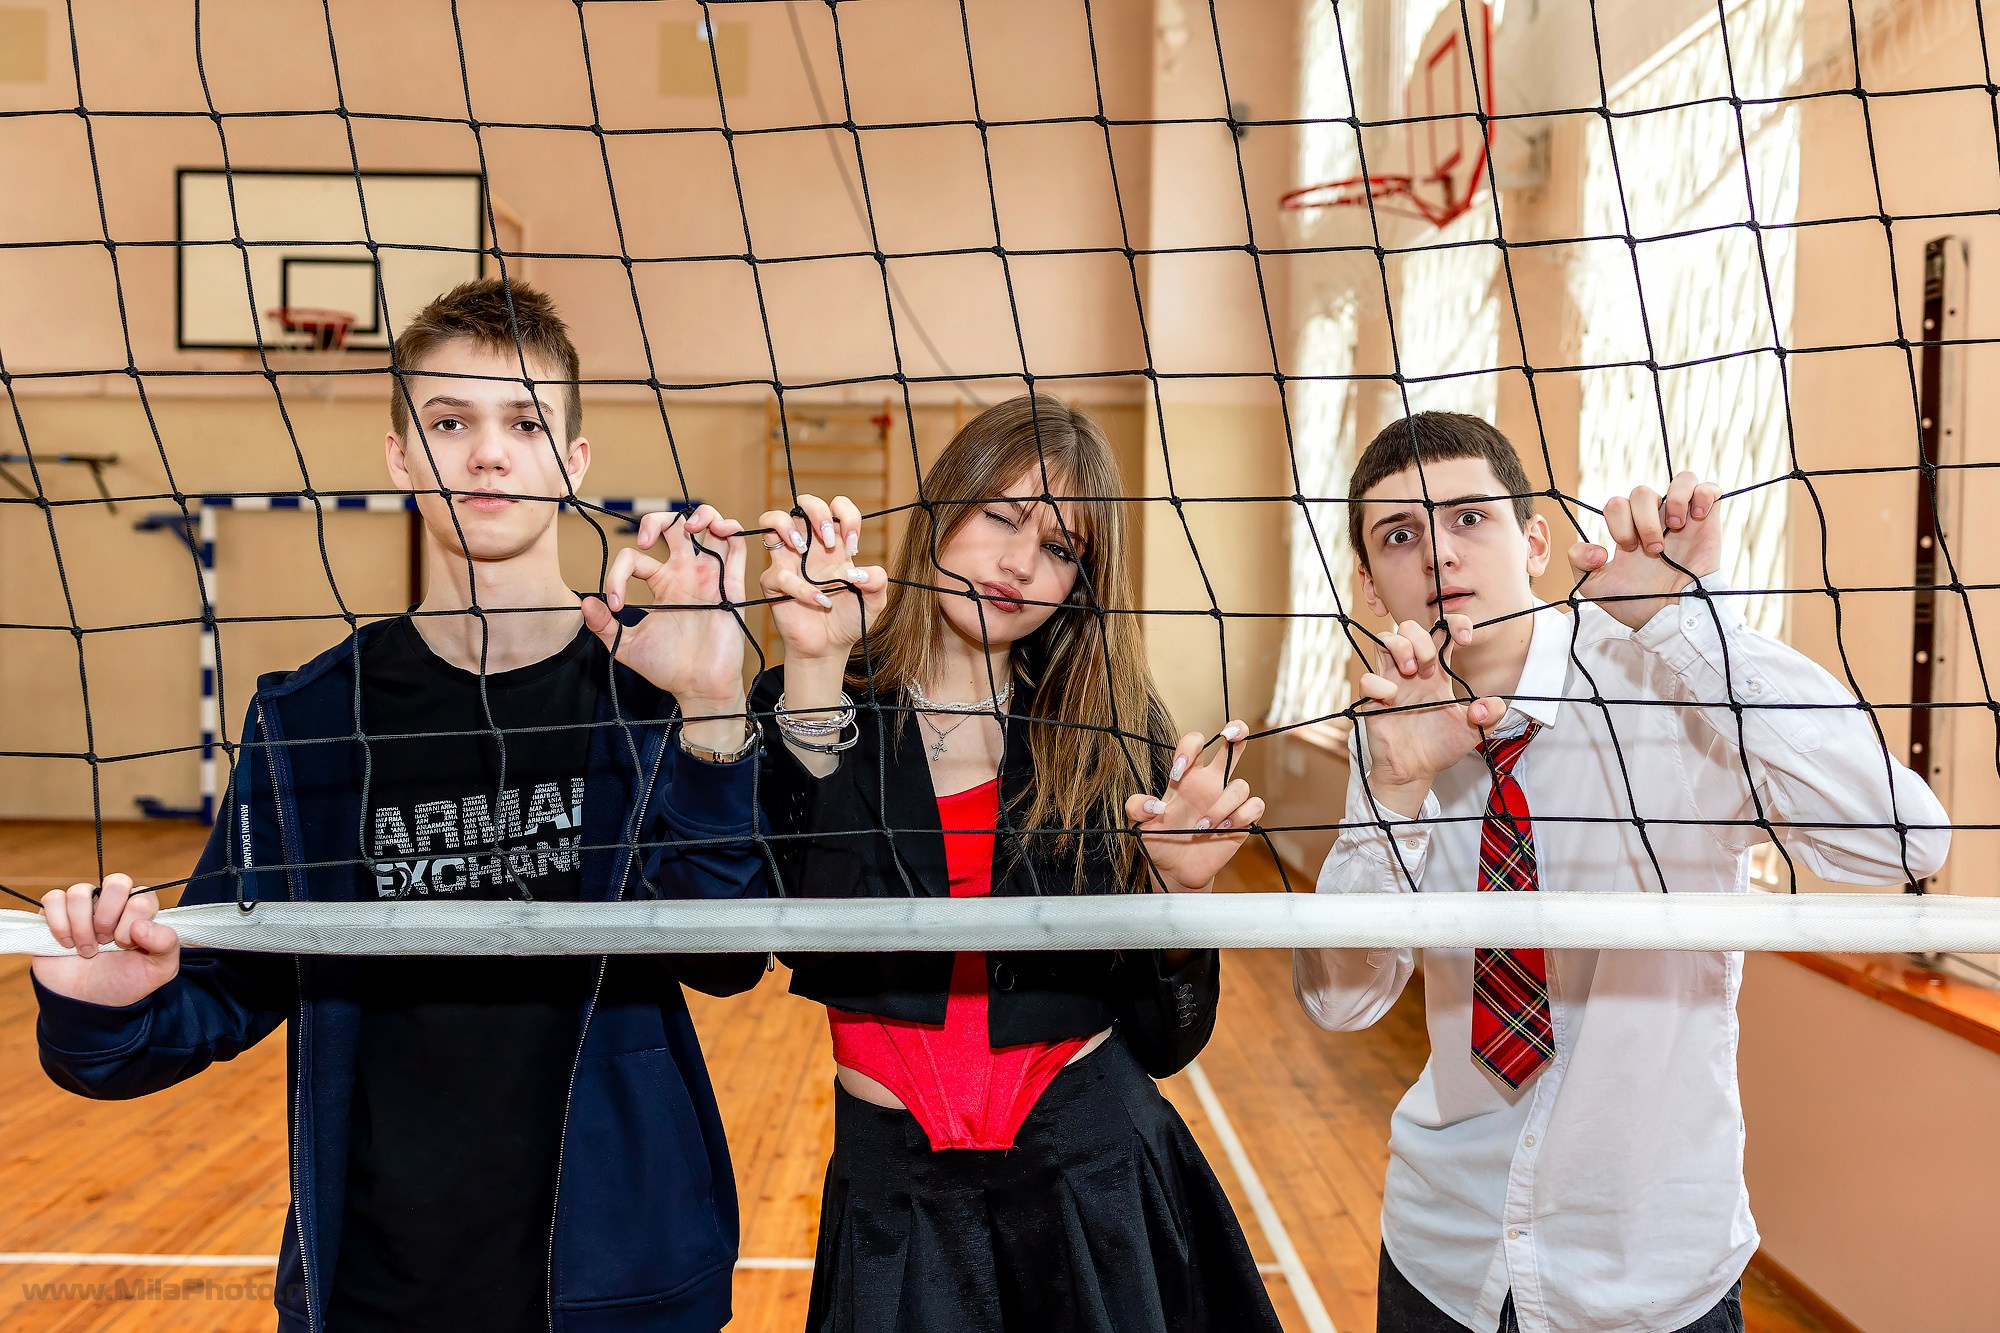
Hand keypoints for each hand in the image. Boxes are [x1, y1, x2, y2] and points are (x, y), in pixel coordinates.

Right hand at [31, 874, 180, 1008]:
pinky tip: (66, 944)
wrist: (88, 1004)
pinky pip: (53, 899)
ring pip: (80, 891)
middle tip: (106, 941)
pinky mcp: (55, 913)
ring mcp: (84, 906)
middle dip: (108, 917)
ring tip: (85, 949)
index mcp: (141, 912)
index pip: (142, 897)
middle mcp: (114, 904)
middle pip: (117, 882)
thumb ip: (167, 944)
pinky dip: (58, 924)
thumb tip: (142, 926)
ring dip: (81, 925)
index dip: (132, 922)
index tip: (126, 945)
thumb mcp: (159, 970)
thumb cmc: (124, 982)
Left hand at [581, 504, 750, 742]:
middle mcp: (685, 574)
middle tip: (647, 538)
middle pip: (676, 527)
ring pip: (710, 528)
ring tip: (691, 526)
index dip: (619, 573)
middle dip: (659, 519)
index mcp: (661, 584)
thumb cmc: (666, 668)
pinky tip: (719, 531)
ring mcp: (709, 577)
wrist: (698, 688)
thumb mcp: (626, 646)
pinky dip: (731, 530)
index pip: (635, 558)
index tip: (618, 604)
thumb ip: (604, 625)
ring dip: (701, 515)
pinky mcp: (730, 586)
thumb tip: (584, 601)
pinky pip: (735, 548)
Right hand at [757, 493, 886, 664]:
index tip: (853, 547)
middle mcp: (811, 546)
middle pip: (804, 502)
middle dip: (817, 512)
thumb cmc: (850, 619)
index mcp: (836, 543)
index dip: (846, 516)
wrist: (829, 647)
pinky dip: (802, 589)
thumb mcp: (874, 601)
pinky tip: (821, 602)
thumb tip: (862, 572)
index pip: (837, 507)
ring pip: (772, 519)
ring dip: (787, 527)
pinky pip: (779, 574)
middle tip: (831, 542)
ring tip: (803, 549)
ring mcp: (788, 561)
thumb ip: (877, 581)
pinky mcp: (774, 582)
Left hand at [1125, 723, 1266, 891]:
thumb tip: (1151, 804)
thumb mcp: (1139, 824)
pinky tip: (1222, 829)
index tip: (1177, 772)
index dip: (1189, 747)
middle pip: (1232, 745)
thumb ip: (1136, 808)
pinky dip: (1240, 816)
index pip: (1195, 745)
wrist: (1174, 869)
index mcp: (1187, 777)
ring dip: (1222, 806)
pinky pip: (1254, 805)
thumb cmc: (1159, 841)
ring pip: (1241, 784)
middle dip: (1237, 731)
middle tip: (1232, 733)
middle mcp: (1211, 783)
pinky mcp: (1241, 820)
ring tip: (1203, 827)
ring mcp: (1227, 800)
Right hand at [1354, 615, 1506, 816]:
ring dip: (1400, 648)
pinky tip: (1392, 698)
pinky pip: (1367, 679)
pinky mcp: (1373, 701)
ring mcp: (1391, 683)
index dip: (1454, 624)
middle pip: (1408, 628)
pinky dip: (1379, 684)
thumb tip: (1492, 704)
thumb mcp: (1473, 732)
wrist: (1416, 772)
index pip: (1441, 631)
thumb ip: (1488, 717)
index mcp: (1438, 673)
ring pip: (1384, 641)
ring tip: (1412, 671)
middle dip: (1421, 639)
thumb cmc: (1440, 747)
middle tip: (1430, 667)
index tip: (1465, 639)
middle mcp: (1413, 672)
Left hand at [1569, 471, 1723, 629]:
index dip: (1618, 521)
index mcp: (1628, 530)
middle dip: (1643, 520)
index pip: (1616, 504)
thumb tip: (1595, 547)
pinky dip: (1702, 495)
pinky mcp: (1708, 522)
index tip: (1628, 548)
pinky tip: (1696, 518)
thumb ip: (1579, 563)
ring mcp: (1682, 519)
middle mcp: (1655, 520)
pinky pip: (1709, 488)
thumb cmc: (1636, 602)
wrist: (1671, 618)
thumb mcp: (1595, 587)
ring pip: (1680, 480)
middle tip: (1653, 549)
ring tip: (1676, 526)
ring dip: (1675, 500)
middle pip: (1642, 492)